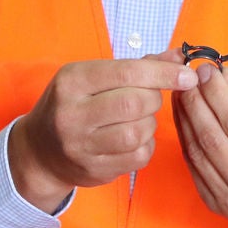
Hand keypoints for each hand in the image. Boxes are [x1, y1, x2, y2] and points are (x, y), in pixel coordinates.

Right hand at [8, 51, 198, 211]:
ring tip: (138, 119)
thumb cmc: (74, 104)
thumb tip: (180, 56)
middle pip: (135, 103)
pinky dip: (145, 145)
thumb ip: (137, 66)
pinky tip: (134, 139)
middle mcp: (72, 114)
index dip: (163, 73)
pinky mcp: (93, 170)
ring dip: (150, 123)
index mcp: (72, 81)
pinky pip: (138, 156)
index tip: (188, 75)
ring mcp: (80, 146)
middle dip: (154, 99)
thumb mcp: (94, 76)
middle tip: (150, 98)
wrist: (39, 151)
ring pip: (138, 132)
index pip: (127, 73)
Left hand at [174, 61, 227, 227]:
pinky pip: (193, 167)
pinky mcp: (215, 205)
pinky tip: (184, 119)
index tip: (207, 71)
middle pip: (212, 136)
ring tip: (182, 94)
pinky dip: (186, 139)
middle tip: (188, 78)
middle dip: (196, 101)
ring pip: (197, 152)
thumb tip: (222, 77)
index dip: (217, 93)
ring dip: (184, 118)